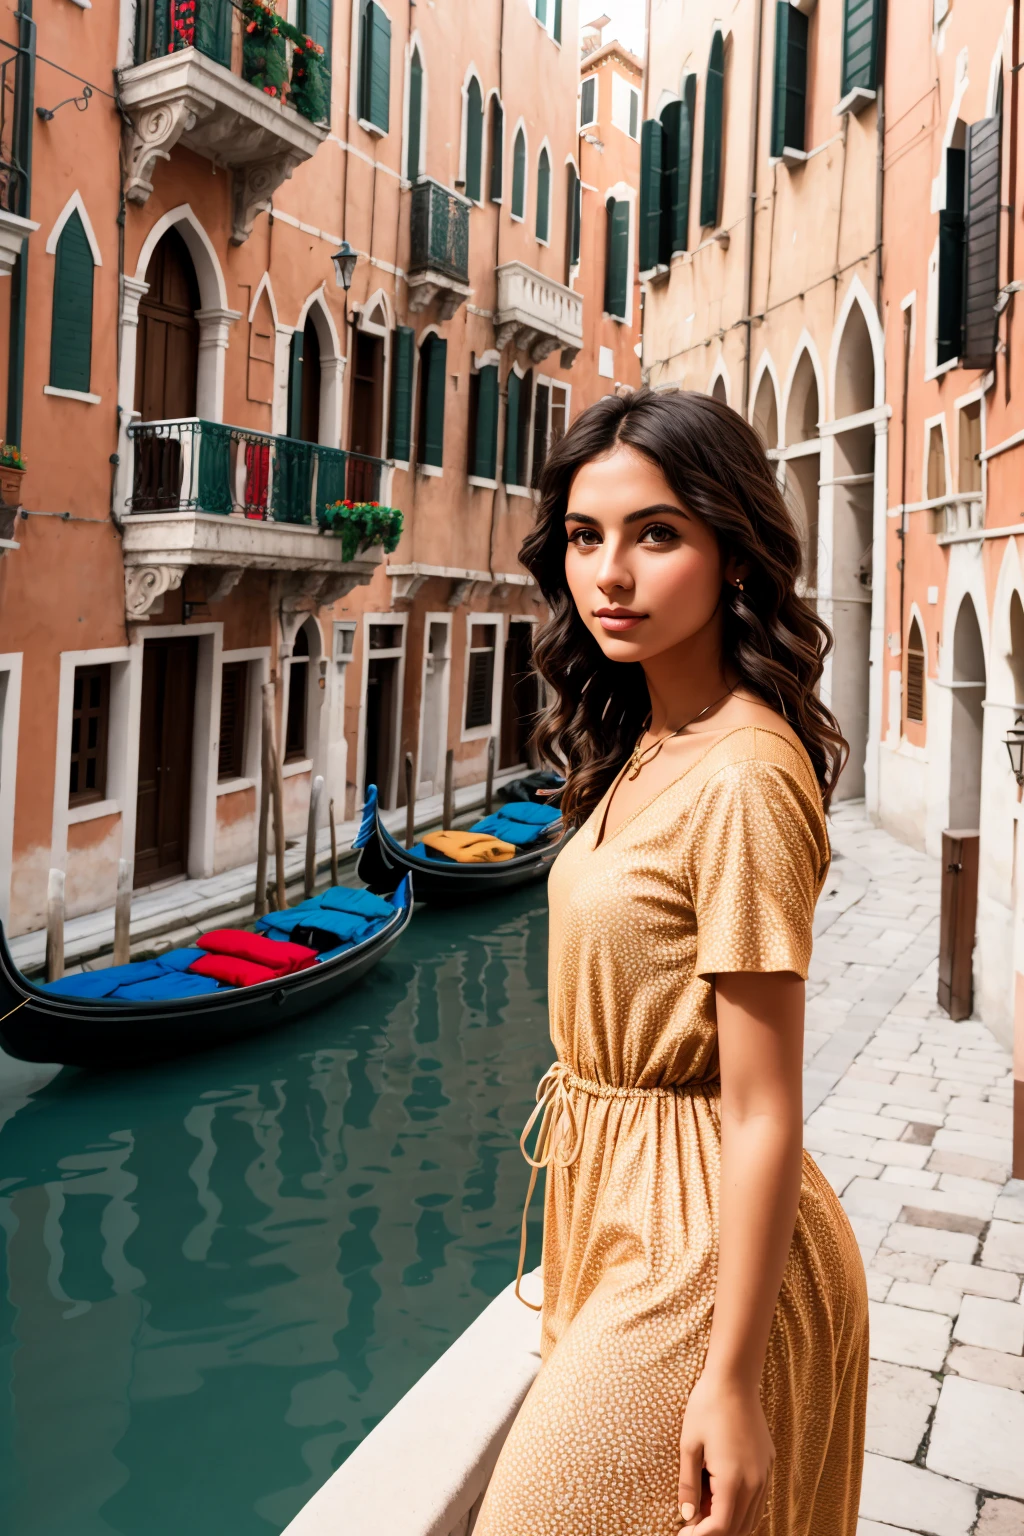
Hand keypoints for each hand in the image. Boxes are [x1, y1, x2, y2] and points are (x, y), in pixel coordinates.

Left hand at [677, 1372, 773, 1532]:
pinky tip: (721, 1497)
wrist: (734, 1378)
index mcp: (734, 1480)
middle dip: (713, 1532)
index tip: (682, 1534)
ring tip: (703, 1511)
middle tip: (689, 1524)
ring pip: (752, 1518)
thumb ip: (688, 1486)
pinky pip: (758, 1500)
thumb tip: (687, 1517)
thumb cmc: (706, 1408)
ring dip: (729, 1523)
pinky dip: (741, 1509)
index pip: (721, 1528)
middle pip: (738, 1528)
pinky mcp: (768, 1464)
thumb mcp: (689, 1446)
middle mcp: (755, 1482)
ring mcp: (765, 1473)